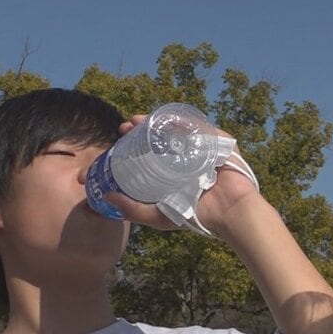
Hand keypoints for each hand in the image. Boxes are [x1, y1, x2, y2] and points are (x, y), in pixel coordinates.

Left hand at [85, 116, 260, 237]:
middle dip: (139, 130)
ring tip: (137, 121)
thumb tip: (105, 197)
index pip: (147, 155)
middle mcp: (183, 158)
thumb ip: (133, 209)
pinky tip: (163, 118)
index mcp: (171, 173)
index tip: (115, 142)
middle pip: (158, 138)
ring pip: (174, 129)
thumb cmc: (194, 214)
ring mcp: (199, 148)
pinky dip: (180, 120)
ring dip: (154, 122)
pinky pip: (196, 125)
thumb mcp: (158, 215)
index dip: (130, 147)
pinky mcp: (215, 141)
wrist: (227, 211)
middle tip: (124, 128)